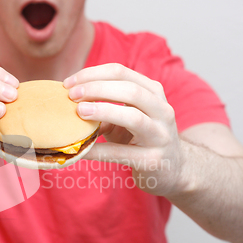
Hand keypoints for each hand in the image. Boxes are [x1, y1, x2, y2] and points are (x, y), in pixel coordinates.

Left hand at [63, 63, 184, 196]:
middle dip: (97, 88)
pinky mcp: (153, 160)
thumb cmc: (142, 139)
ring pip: (133, 117)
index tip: (69, 82)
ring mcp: (160, 135)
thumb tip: (71, 103)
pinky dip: (99, 150)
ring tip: (80, 112)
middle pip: (130, 89)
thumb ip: (105, 107)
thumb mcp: (126, 118)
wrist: (173, 170)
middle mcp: (162, 110)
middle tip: (71, 95)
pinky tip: (81, 149)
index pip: (121, 73)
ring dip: (103, 111)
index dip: (92, 74)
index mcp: (153, 92)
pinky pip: (121, 152)